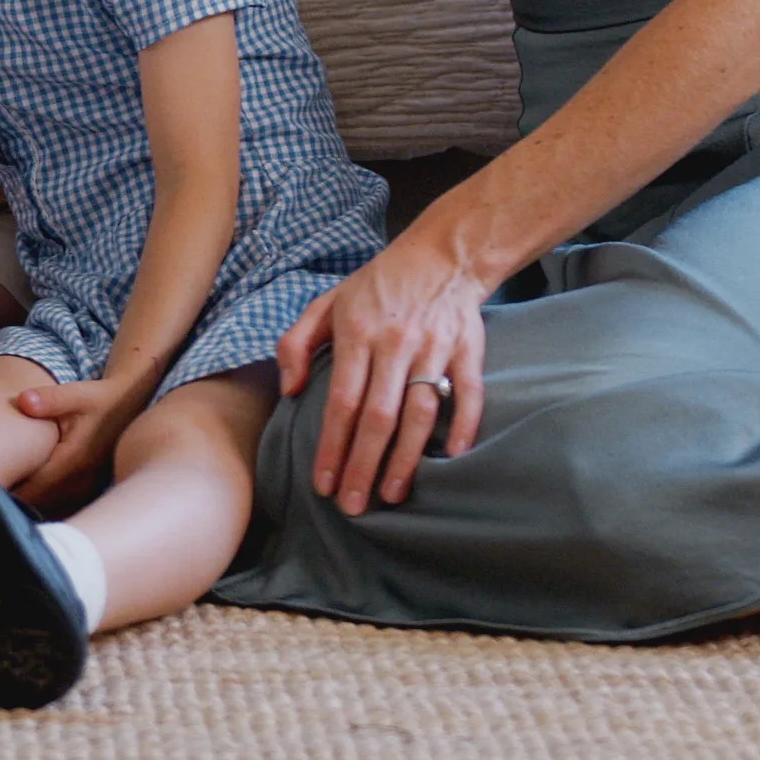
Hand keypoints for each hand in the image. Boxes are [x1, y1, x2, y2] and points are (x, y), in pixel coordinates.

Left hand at [6, 376, 148, 512]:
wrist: (128, 406)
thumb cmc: (99, 398)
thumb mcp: (78, 393)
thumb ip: (50, 399)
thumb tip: (24, 400)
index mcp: (74, 460)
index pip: (33, 487)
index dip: (8, 491)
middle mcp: (81, 481)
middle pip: (38, 503)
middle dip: (13, 502)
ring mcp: (85, 489)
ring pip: (48, 508)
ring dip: (26, 505)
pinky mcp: (86, 490)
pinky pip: (58, 505)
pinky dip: (40, 503)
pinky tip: (21, 497)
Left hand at [276, 231, 489, 513]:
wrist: (442, 254)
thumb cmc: (376, 286)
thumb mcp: (326, 303)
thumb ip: (296, 344)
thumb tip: (290, 391)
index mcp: (358, 334)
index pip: (342, 401)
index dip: (332, 446)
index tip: (323, 484)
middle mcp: (395, 344)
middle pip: (378, 416)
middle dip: (363, 465)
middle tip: (353, 505)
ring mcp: (435, 348)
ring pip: (421, 412)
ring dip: (407, 458)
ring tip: (391, 494)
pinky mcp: (468, 350)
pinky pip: (469, 394)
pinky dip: (464, 426)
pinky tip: (453, 458)